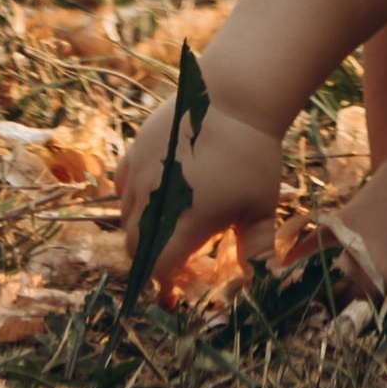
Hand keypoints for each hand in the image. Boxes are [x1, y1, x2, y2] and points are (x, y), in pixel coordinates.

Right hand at [114, 89, 286, 296]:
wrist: (235, 98)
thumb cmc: (253, 154)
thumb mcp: (261, 207)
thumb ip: (257, 249)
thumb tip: (265, 281)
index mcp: (184, 222)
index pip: (157, 269)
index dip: (163, 284)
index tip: (173, 289)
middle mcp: (154, 201)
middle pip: (136, 247)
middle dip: (150, 260)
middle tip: (171, 259)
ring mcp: (141, 174)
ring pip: (126, 218)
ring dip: (140, 232)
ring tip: (163, 229)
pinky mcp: (135, 150)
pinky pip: (121, 187)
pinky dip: (131, 200)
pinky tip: (151, 196)